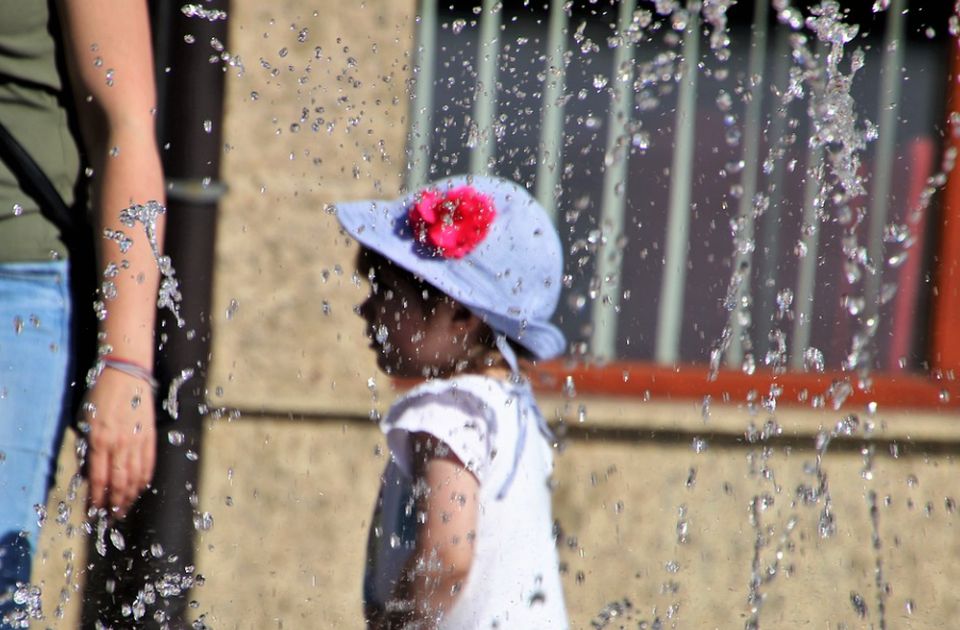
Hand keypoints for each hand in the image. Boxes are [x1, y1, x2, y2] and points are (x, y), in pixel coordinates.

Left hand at [79, 366, 156, 517]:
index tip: (95, 511)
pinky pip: (149, 464)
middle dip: (115, 503)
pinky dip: (144, 480)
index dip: (97, 499)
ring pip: (136, 477)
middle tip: (112, 517)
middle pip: (119, 482)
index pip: (98, 479)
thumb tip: (89, 473)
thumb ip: (88, 449)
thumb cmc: (101, 396)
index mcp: (100, 441)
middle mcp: (120, 444)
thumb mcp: (85, 422)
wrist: (127, 374)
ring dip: (130, 496)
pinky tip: (140, 488)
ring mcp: (138, 441)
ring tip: (125, 508)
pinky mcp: (151, 436)